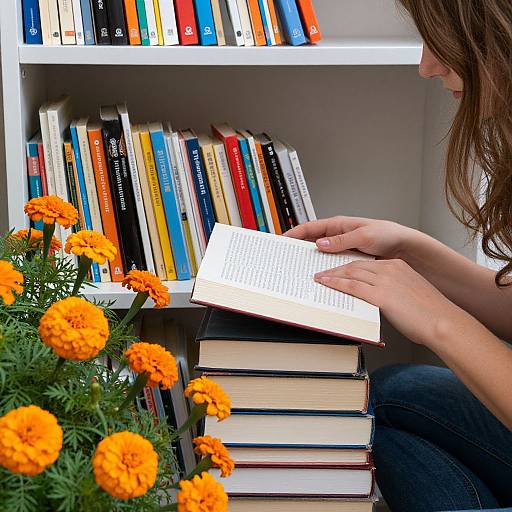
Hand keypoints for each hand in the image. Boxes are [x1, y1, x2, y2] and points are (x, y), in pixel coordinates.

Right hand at [285, 216, 417, 259]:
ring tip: (299, 270)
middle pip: (312, 242)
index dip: (294, 233)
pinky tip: (321, 277)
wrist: (404, 247)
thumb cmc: (388, 235)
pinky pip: (332, 264)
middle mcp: (338, 236)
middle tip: (286, 258)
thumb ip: (342, 240)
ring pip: (321, 255)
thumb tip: (320, 244)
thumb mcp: (364, 236)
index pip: (310, 228)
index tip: (282, 239)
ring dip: (311, 261)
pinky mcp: (348, 260)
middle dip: (298, 248)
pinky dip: (325, 269)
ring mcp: (342, 248)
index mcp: (339, 225)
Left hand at [315, 258, 465, 346]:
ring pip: (351, 273)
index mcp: (398, 266)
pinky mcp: (381, 294)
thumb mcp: (409, 293)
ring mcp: (385, 280)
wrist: (443, 322)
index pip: (366, 263)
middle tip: (322, 271)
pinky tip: (327, 284)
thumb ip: (392, 290)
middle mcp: (390, 269)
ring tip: (320, 278)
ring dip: (332, 275)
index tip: (338, 268)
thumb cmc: (430, 314)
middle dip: (336, 268)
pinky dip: (336, 284)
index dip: (348, 266)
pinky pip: (352, 286)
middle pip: (355, 265)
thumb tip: (377, 297)